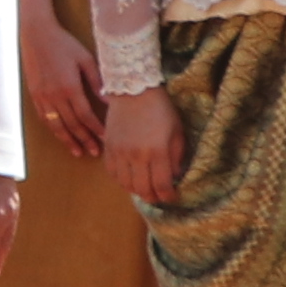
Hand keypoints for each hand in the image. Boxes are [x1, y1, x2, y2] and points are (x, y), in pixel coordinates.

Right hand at [24, 19, 103, 163]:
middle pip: (72, 124)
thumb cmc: (64, 44)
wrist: (36, 35)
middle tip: (95, 152)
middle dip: (85, 139)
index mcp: (69, 87)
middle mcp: (55, 96)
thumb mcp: (85, 58)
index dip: (96, 129)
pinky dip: (54, 130)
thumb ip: (96, 80)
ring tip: (78, 152)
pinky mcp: (34, 95)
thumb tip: (109, 100)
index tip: (106, 139)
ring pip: (56, 125)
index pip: (85, 115)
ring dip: (68, 140)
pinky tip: (61, 136)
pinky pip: (44, 118)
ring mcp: (42, 97)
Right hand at [101, 84, 183, 208]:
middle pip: (143, 189)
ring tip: (144, 188)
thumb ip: (177, 156)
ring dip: (136, 190)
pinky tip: (129, 177)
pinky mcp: (108, 147)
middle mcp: (137, 155)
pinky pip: (112, 173)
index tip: (172, 196)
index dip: (168, 196)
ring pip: (125, 184)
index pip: (162, 185)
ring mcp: (120, 152)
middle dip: (152, 197)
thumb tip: (175, 176)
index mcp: (158, 151)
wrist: (134, 89)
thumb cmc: (160, 109)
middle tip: (158, 196)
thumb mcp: (177, 131)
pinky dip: (121, 180)